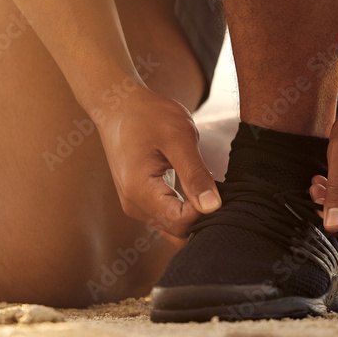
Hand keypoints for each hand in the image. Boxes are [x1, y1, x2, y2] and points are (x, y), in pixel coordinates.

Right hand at [96, 85, 221, 237]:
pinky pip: (167, 217)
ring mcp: (135, 205)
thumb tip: (212, 207)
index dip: (206, 211)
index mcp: (140, 190)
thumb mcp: (179, 137)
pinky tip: (195, 188)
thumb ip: (195, 174)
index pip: (181, 222)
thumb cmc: (148, 115)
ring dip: (193, 214)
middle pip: (177, 231)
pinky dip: (184, 210)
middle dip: (202, 217)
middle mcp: (133, 205)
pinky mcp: (140, 201)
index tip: (219, 189)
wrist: (118, 105)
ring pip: (173, 228)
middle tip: (218, 189)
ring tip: (205, 185)